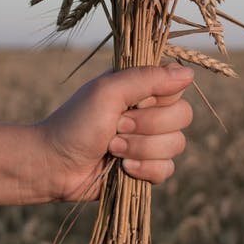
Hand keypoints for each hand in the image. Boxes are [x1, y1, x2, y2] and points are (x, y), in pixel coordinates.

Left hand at [37, 64, 193, 200]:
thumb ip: (148, 79)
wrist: (54, 165)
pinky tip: (122, 169)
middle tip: (117, 126)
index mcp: (142, 87)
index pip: (178, 87)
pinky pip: (167, 170)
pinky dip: (144, 170)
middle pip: (183, 116)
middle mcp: (150, 111)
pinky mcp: (147, 168)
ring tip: (113, 148)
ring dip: (141, 149)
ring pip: (176, 145)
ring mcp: (150, 141)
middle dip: (148, 126)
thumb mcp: (109, 92)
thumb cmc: (76, 122)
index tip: (134, 102)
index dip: (160, 98)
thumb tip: (189, 73)